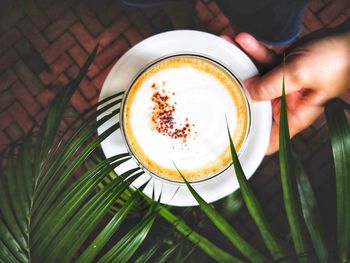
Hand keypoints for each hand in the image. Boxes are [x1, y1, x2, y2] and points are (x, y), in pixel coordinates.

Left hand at [222, 32, 349, 154]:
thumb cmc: (337, 60)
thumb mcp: (299, 75)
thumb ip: (270, 85)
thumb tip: (246, 90)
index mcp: (294, 116)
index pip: (270, 140)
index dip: (251, 142)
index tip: (228, 137)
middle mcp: (286, 104)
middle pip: (254, 106)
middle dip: (236, 91)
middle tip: (219, 80)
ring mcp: (283, 86)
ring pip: (256, 78)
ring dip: (242, 61)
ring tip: (227, 46)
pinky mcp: (283, 68)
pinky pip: (264, 61)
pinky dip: (254, 50)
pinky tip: (243, 39)